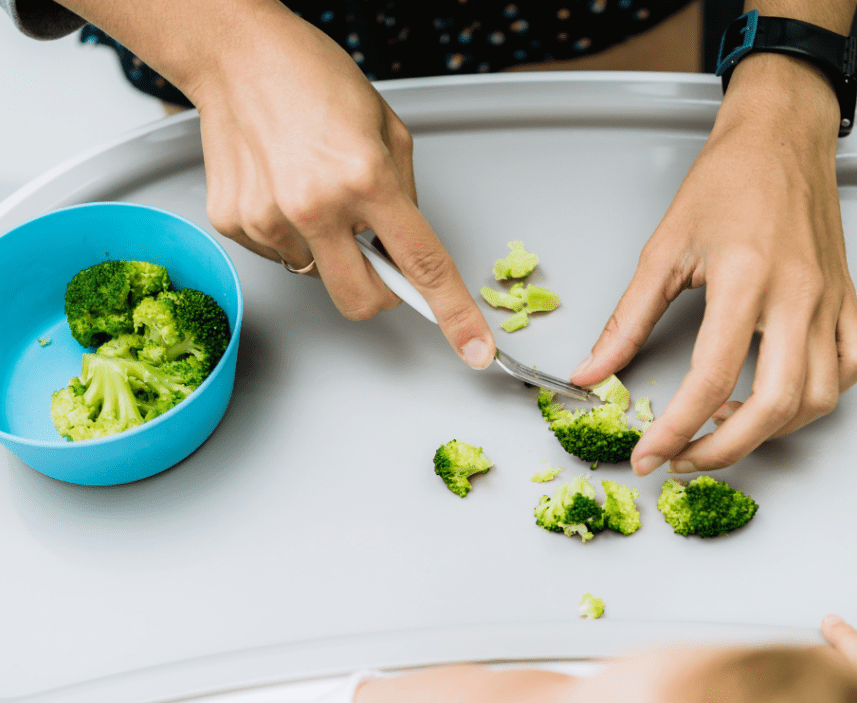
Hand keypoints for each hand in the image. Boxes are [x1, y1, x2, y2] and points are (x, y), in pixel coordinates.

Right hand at [191, 7, 494, 368]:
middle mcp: (316, 206)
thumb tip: (405, 252)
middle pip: (362, 301)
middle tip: (374, 253)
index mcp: (366, 179)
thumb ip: (404, 198)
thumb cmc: (312, 79)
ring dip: (327, 251)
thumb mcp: (387, 131)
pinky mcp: (235, 224)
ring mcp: (270, 219)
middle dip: (378, 290)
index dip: (455, 315)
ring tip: (313, 191)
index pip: (423, 266)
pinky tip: (282, 189)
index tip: (476, 350)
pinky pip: (279, 257)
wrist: (234, 52)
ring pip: (318, 277)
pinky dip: (290, 235)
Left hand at [571, 54, 856, 474]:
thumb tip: (593, 373)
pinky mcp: (847, 299)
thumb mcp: (662, 249)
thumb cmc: (727, 180)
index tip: (649, 455)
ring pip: (818, 397)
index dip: (674, 431)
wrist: (782, 135)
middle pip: (773, 406)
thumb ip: (627, 320)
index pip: (709, 381)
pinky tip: (784, 396)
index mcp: (744, 280)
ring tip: (726, 426)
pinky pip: (853, 365)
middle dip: (724, 451)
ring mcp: (829, 300)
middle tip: (685, 459)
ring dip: (771, 431)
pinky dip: (821, 396)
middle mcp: (796, 296)